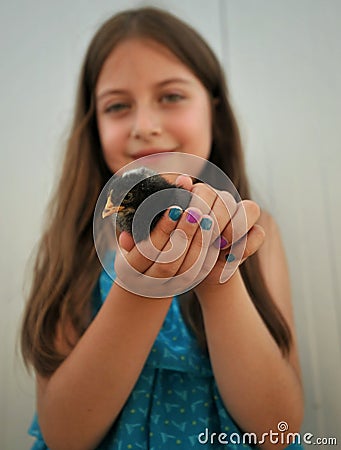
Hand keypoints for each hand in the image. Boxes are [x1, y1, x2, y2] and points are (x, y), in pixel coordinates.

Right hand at [114, 200, 214, 297]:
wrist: (142, 284)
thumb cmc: (137, 246)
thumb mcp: (137, 230)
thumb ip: (158, 207)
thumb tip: (184, 180)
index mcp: (128, 270)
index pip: (146, 249)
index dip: (162, 229)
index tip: (175, 208)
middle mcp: (146, 283)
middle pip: (168, 262)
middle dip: (183, 235)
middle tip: (195, 212)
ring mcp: (166, 289)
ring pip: (187, 270)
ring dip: (198, 243)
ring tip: (206, 219)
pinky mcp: (183, 288)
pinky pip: (199, 273)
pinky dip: (207, 253)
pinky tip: (212, 234)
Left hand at [116, 176, 264, 295]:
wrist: (195, 271)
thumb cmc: (172, 254)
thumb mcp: (153, 246)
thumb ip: (141, 239)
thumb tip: (123, 239)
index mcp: (196, 198)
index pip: (200, 189)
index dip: (193, 197)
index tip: (181, 212)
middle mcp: (220, 202)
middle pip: (224, 198)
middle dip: (212, 216)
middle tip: (200, 234)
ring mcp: (239, 217)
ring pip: (248, 209)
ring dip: (233, 226)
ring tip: (218, 246)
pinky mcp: (253, 235)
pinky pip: (258, 233)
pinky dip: (247, 244)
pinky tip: (229, 258)